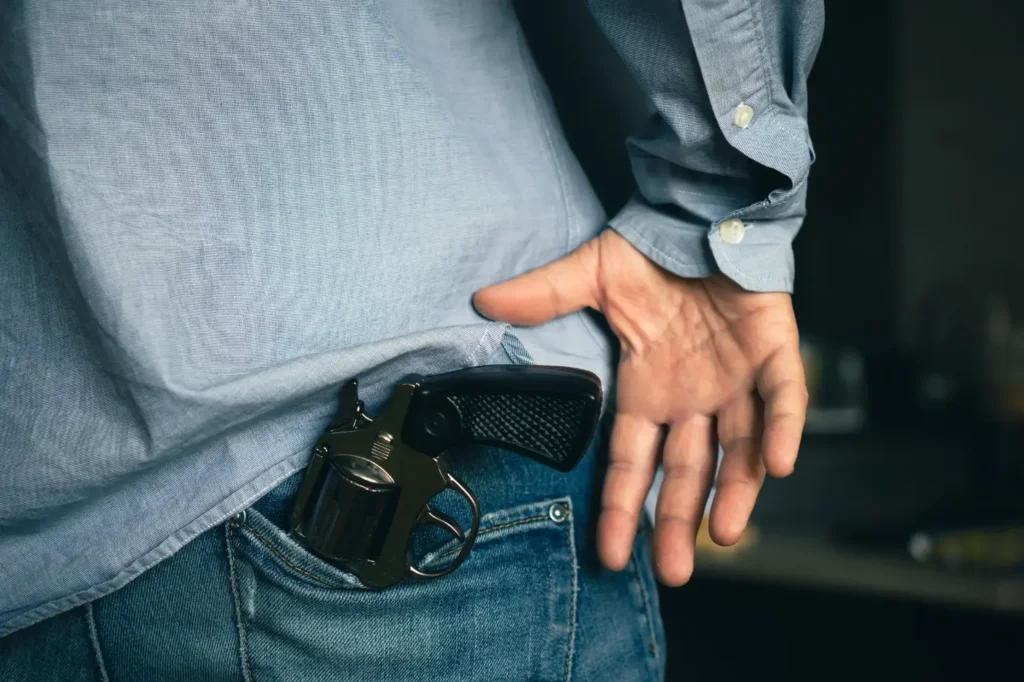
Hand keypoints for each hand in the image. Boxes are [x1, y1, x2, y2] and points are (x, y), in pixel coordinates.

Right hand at [473, 229, 806, 584]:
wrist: (702, 212)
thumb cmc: (649, 250)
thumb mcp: (590, 275)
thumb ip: (543, 295)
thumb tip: (484, 300)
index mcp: (648, 389)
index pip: (632, 461)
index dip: (623, 506)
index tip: (611, 554)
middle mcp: (692, 397)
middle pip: (685, 471)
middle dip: (678, 521)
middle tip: (673, 571)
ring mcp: (737, 379)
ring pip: (738, 449)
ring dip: (733, 491)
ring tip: (722, 534)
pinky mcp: (776, 350)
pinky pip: (783, 396)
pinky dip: (781, 428)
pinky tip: (776, 464)